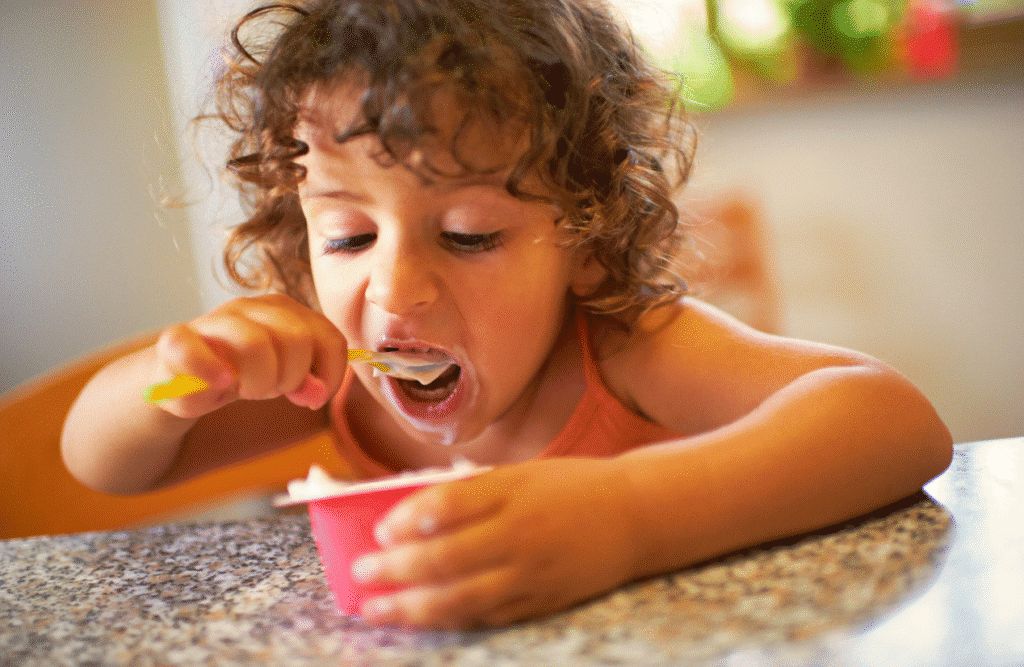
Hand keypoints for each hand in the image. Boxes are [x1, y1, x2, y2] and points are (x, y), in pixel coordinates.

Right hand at [151, 294, 346, 418]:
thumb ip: (309, 382)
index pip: (329, 338)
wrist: (187, 379)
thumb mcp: (285, 378)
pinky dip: (211, 372)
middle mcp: (252, 307)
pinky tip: (220, 383)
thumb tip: (316, 393)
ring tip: (248, 390)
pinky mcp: (177, 339)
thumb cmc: (244, 374)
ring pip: (255, 343)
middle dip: (292, 378)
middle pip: (296, 340)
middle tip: (272, 391)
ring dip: (259, 381)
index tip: (314, 397)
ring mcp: (214, 320)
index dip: (329, 374)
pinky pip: (196, 351)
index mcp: (286, 310)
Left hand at [351, 457, 639, 628]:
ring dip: (411, 607)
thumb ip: (472, 493)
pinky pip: (486, 615)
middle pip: (444, 557)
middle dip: (394, 569)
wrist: (635, 516)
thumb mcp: (521, 474)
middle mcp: (520, 532)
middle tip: (361, 572)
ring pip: (460, 597)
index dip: (407, 520)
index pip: (447, 504)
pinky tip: (422, 619)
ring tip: (377, 608)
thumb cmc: (570, 487)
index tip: (380, 530)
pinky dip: (449, 618)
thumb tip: (409, 514)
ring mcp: (531, 572)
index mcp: (513, 490)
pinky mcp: (540, 601)